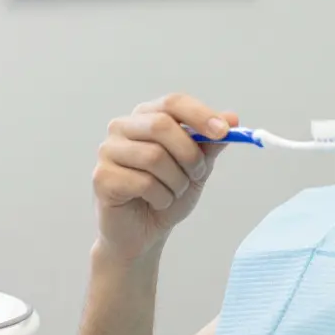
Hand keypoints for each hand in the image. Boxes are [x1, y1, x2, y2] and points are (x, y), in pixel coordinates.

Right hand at [92, 94, 237, 264]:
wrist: (144, 232)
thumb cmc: (167, 193)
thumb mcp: (197, 166)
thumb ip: (211, 142)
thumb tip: (232, 118)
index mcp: (146, 116)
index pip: (173, 102)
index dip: (200, 115)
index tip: (224, 131)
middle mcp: (123, 127)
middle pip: (162, 125)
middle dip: (190, 154)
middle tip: (197, 173)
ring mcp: (108, 151)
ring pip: (154, 156)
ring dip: (176, 181)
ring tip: (174, 192)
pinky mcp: (102, 178)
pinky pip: (142, 183)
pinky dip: (161, 197)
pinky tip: (156, 202)